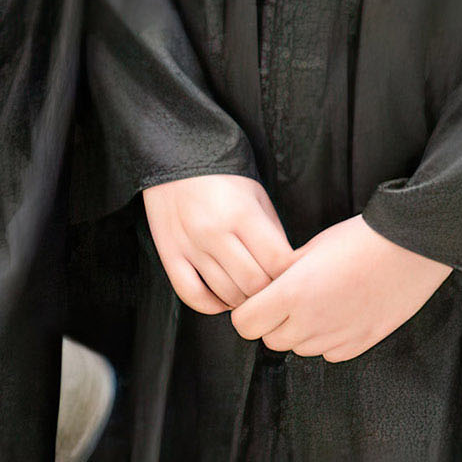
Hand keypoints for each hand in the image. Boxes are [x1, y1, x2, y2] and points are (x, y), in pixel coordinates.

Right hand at [145, 171, 293, 317]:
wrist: (175, 157)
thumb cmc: (223, 177)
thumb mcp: (257, 195)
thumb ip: (273, 233)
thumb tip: (286, 271)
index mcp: (243, 214)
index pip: (277, 262)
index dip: (290, 274)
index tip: (292, 275)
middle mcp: (215, 232)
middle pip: (254, 284)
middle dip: (268, 291)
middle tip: (272, 287)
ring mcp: (190, 246)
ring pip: (225, 294)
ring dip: (243, 300)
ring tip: (249, 291)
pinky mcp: (169, 254)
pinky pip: (191, 295)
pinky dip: (212, 305)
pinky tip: (222, 298)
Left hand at [229, 215, 449, 362]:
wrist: (412, 246)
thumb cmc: (362, 238)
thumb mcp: (311, 248)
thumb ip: (284, 275)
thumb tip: (268, 289)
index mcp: (292, 294)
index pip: (245, 324)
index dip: (249, 310)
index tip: (261, 299)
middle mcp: (311, 322)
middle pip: (271, 340)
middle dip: (275, 322)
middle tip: (291, 299)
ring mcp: (337, 337)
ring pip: (300, 348)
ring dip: (302, 332)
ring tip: (322, 302)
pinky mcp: (361, 343)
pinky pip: (330, 352)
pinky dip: (330, 339)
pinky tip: (344, 313)